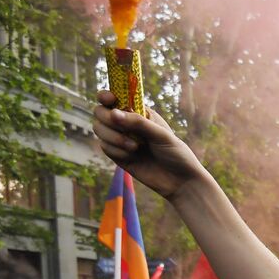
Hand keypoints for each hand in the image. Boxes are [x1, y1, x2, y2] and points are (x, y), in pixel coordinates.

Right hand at [92, 91, 209, 200]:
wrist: (180, 181)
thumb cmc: (176, 154)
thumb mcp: (161, 135)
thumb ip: (138, 123)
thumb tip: (113, 113)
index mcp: (139, 112)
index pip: (115, 97)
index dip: (106, 96)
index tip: (109, 100)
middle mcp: (127, 123)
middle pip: (100, 112)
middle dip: (107, 118)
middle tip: (121, 127)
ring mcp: (121, 139)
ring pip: (99, 129)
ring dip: (113, 137)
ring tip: (135, 147)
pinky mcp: (118, 155)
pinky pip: (105, 147)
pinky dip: (115, 150)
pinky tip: (132, 156)